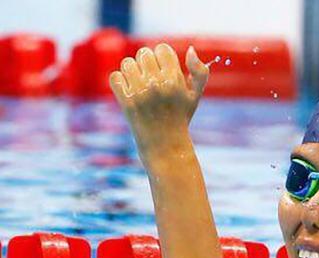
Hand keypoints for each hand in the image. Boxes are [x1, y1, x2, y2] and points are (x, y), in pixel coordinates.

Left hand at [109, 43, 208, 164]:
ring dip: (132, 71)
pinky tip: (129, 91)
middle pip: (143, 53)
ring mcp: (140, 93)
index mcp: (175, 80)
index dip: (162, 57)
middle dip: (146, 64)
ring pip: (127, 63)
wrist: (165, 145)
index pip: (162, 49)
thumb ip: (200, 72)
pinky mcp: (126, 101)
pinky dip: (120, 82)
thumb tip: (191, 49)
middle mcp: (157, 84)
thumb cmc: (180, 117)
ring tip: (139, 84)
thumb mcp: (195, 96)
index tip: (163, 70)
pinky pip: (116, 77)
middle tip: (150, 78)